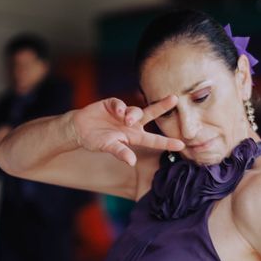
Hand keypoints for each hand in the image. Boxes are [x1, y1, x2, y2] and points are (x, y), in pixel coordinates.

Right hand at [69, 96, 184, 165]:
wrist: (79, 129)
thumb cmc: (96, 140)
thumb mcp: (108, 147)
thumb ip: (120, 152)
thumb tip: (132, 162)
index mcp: (134, 136)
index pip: (153, 140)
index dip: (167, 143)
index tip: (182, 145)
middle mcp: (132, 124)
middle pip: (151, 114)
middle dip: (162, 106)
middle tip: (175, 98)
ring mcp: (123, 113)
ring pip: (135, 110)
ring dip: (133, 114)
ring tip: (126, 119)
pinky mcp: (112, 104)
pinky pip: (119, 103)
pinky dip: (119, 106)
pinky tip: (116, 111)